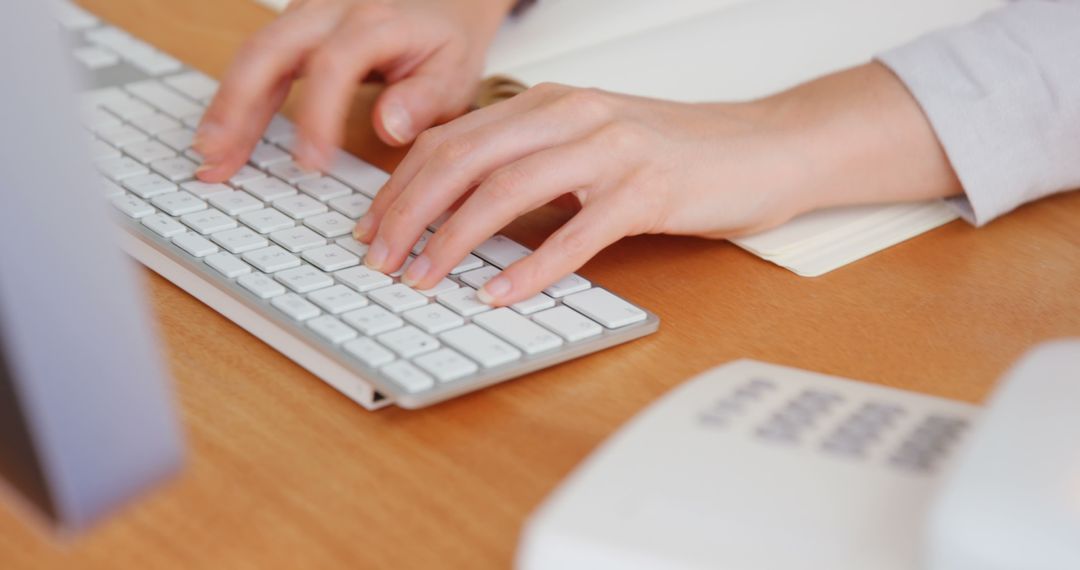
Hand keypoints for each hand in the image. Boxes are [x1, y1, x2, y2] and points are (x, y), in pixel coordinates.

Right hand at [193, 0, 514, 180]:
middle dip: (239, 105)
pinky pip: (259, 60)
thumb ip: (425, 100)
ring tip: (209, 156)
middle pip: (270, 49)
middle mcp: (332, 9)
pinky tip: (224, 135)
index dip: (318, 116)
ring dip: (228, 106)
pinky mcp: (296, 28)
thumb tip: (389, 127)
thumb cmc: (446, 39)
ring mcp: (308, 15)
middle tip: (218, 156)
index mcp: (375, 20)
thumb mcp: (454, 71)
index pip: (335, 64)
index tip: (311, 164)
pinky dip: (239, 99)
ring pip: (255, 55)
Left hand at [354, 63, 960, 305]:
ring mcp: (611, 149)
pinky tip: (502, 295)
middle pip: (463, 160)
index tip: (372, 228)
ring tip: (423, 279)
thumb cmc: (677, 154)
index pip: (450, 139)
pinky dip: (533, 268)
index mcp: (548, 104)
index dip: (400, 186)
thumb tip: (461, 215)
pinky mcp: (649, 189)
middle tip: (380, 259)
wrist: (764, 147)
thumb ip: (530, 166)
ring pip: (507, 190)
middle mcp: (571, 115)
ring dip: (454, 240)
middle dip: (409, 213)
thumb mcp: (589, 146)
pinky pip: (577, 232)